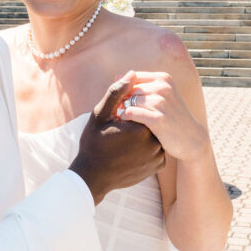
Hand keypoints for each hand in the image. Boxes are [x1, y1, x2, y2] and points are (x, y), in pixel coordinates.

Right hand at [70, 76, 165, 204]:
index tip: (117, 119)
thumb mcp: (100, 114)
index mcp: (141, 127)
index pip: (144, 107)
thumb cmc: (93, 143)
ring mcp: (157, 156)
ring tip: (125, 142)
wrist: (93, 176)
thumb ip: (117, 93)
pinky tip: (131, 151)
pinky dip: (147, 147)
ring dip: (144, 134)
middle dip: (138, 122)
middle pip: (151, 120)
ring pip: (155, 134)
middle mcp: (154, 142)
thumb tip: (131, 74)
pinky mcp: (158, 166)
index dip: (130, 110)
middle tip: (120, 132)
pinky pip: (157, 149)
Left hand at [117, 71, 208, 162]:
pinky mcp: (157, 119)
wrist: (191, 139)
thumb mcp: (161, 96)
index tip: (122, 101)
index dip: (124, 89)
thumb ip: (141, 86)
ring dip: (122, 109)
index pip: (133, 77)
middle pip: (130, 89)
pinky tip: (125, 122)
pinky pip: (131, 113)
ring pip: (129, 100)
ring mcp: (161, 103)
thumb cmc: (171, 117)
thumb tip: (116, 77)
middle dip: (122, 100)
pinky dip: (125, 117)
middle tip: (118, 111)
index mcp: (163, 78)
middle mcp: (163, 87)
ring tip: (121, 117)